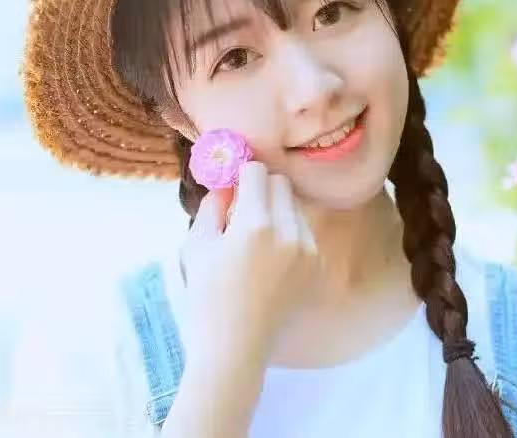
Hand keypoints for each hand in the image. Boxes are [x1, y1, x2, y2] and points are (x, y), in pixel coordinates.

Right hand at [179, 161, 320, 367]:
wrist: (237, 345)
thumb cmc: (208, 296)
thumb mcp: (197, 246)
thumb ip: (213, 206)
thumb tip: (227, 182)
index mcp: (256, 225)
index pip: (258, 172)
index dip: (243, 175)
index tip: (235, 186)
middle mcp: (289, 233)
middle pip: (283, 185)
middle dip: (263, 190)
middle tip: (245, 209)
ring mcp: (309, 250)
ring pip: (297, 208)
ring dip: (279, 212)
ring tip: (258, 239)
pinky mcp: (319, 266)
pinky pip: (306, 233)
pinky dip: (291, 235)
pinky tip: (273, 259)